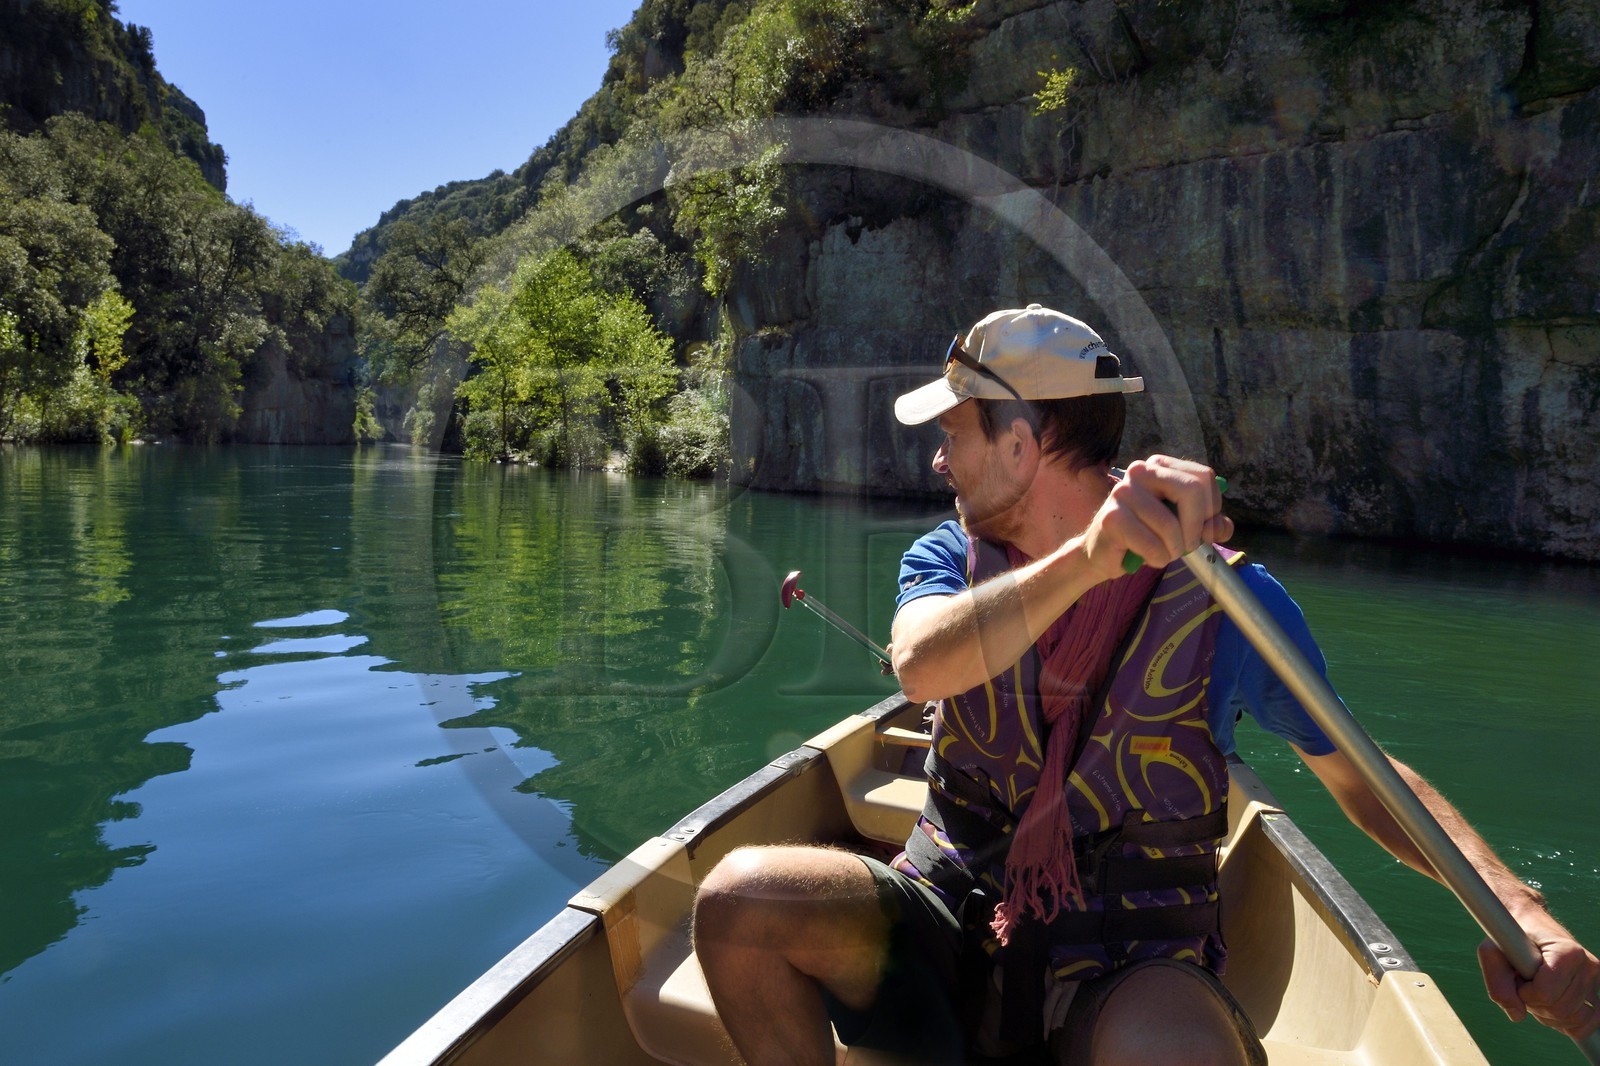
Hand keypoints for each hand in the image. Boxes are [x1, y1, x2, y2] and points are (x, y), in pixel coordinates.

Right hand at [1082, 456, 1232, 578]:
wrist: (1104, 553)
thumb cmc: (1147, 535)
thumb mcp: (1184, 527)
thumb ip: (1209, 525)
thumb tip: (1222, 528)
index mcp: (1160, 466)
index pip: (1205, 477)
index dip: (1211, 508)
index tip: (1200, 527)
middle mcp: (1140, 470)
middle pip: (1191, 491)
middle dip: (1195, 528)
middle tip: (1186, 545)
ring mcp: (1123, 492)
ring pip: (1171, 525)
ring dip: (1174, 550)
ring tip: (1163, 553)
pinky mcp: (1112, 517)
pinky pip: (1152, 544)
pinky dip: (1157, 558)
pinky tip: (1145, 557)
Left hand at [1478, 914, 1599, 1039]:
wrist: (1527, 923)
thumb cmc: (1508, 936)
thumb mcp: (1491, 952)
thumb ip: (1498, 984)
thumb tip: (1517, 1015)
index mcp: (1567, 952)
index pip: (1546, 993)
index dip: (1524, 992)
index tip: (1516, 975)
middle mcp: (1588, 965)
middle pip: (1560, 1009)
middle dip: (1534, 1003)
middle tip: (1524, 981)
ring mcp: (1594, 980)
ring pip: (1574, 1019)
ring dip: (1548, 1014)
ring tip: (1535, 990)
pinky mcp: (1594, 991)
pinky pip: (1587, 1022)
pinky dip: (1565, 1022)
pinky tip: (1548, 1006)